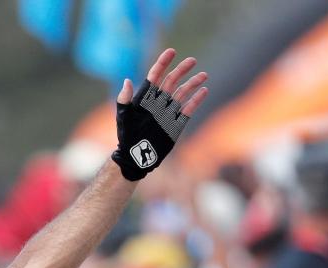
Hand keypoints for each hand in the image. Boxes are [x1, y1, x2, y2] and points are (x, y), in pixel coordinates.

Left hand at [110, 49, 208, 180]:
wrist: (136, 156)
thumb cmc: (126, 136)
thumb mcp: (123, 116)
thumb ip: (124, 99)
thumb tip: (127, 80)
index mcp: (145, 98)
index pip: (155, 76)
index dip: (163, 63)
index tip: (172, 51)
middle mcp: (158, 102)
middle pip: (172, 81)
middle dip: (182, 70)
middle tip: (192, 60)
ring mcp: (168, 112)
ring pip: (182, 93)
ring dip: (193, 83)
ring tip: (204, 75)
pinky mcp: (176, 123)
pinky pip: (188, 109)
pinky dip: (196, 100)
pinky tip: (204, 91)